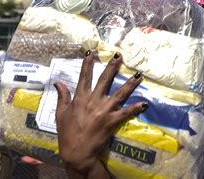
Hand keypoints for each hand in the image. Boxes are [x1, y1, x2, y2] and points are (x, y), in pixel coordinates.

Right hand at [55, 51, 146, 177]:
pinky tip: (144, 103)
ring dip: (130, 84)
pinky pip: (126, 113)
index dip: (88, 63)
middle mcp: (93, 101)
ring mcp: (104, 110)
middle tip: (119, 55)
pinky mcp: (112, 121)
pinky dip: (135, 108)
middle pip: (105, 80)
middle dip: (112, 66)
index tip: (92, 52)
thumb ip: (62, 96)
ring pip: (120, 93)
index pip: (84, 76)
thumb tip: (58, 82)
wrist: (76, 152)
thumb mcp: (60, 113)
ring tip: (139, 75)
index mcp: (80, 98)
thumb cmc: (67, 133)